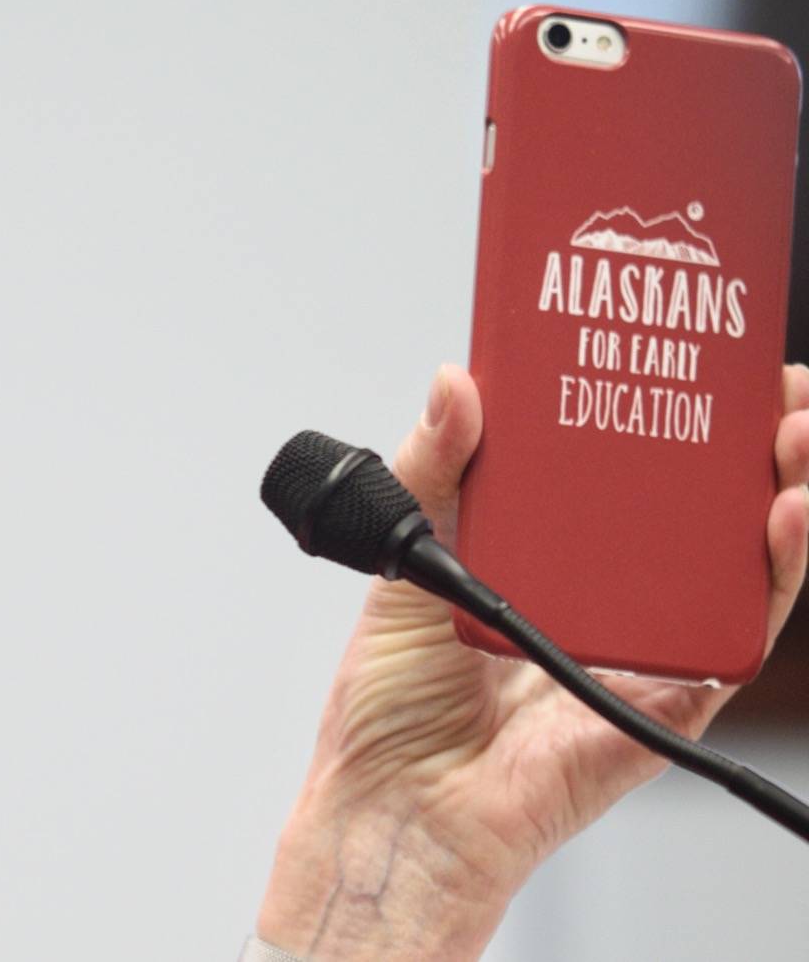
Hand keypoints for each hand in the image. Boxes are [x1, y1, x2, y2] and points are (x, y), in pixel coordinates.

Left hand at [255, 363, 808, 960]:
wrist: (395, 804)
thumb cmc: (394, 704)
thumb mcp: (404, 556)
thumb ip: (434, 469)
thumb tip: (456, 380)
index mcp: (550, 555)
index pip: (632, 473)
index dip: (681, 417)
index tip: (712, 359)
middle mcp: (607, 596)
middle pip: (707, 510)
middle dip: (759, 444)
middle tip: (783, 390)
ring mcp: (643, 646)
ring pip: (743, 565)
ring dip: (789, 497)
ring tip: (797, 439)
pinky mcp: (666, 700)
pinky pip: (734, 637)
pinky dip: (768, 580)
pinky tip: (781, 524)